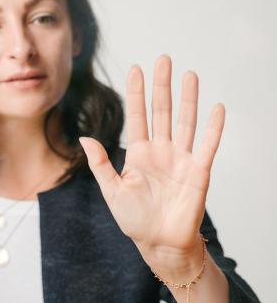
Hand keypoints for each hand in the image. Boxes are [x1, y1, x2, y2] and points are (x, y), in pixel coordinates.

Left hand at [79, 55, 224, 274]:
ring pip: (185, 122)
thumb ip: (101, 163)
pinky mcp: (199, 172)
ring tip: (189, 75)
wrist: (159, 243)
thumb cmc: (134, 219)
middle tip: (163, 60)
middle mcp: (161, 151)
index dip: (137, 93)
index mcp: (138, 153)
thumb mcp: (111, 190)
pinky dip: (214, 128)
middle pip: (161, 111)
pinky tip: (217, 107)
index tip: (136, 69)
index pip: (137, 116)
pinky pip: (208, 146)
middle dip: (162, 86)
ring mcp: (181, 159)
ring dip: (188, 99)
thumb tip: (85, 138)